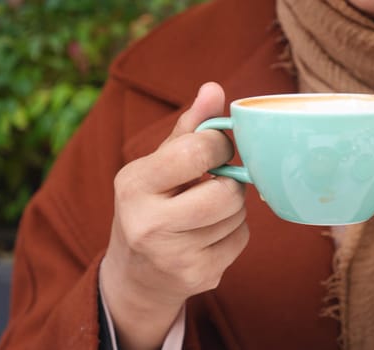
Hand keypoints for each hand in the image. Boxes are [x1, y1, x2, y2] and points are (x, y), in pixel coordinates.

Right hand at [99, 82, 248, 349]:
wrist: (136, 274)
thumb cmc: (149, 206)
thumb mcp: (155, 166)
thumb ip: (187, 128)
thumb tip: (214, 89)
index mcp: (133, 185)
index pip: (194, 152)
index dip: (218, 145)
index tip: (216, 149)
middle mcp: (148, 223)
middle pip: (225, 192)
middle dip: (229, 183)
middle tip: (215, 183)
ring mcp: (173, 256)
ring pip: (237, 215)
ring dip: (233, 206)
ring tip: (208, 209)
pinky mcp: (197, 277)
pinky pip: (241, 240)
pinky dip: (234, 231)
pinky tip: (210, 233)